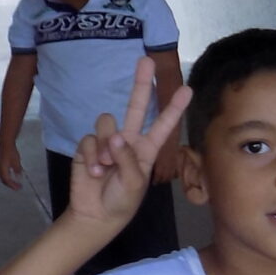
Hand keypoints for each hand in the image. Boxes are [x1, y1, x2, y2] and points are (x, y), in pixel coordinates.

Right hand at [0, 145, 25, 190]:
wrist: (6, 144)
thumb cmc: (11, 153)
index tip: (19, 188)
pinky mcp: (0, 164)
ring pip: (3, 177)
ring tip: (16, 183)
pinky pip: (3, 174)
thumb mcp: (16, 162)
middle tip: (18, 187)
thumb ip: (17, 170)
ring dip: (9, 181)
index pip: (7, 181)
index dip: (13, 185)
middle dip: (11, 185)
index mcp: (3, 170)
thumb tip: (19, 177)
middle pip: (4, 180)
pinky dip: (7, 177)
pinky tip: (12, 176)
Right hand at [69, 58, 195, 231]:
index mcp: (147, 149)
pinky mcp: (88, 146)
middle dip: (141, 83)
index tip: (187, 89)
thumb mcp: (134, 185)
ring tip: (106, 168)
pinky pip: (89, 139)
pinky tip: (94, 172)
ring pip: (107, 122)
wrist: (95, 214)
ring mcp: (107, 141)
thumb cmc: (122, 201)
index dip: (174, 107)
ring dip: (106, 146)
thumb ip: (128, 161)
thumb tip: (116, 138)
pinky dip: (91, 157)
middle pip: (135, 105)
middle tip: (145, 60)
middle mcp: (128, 140)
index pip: (163, 124)